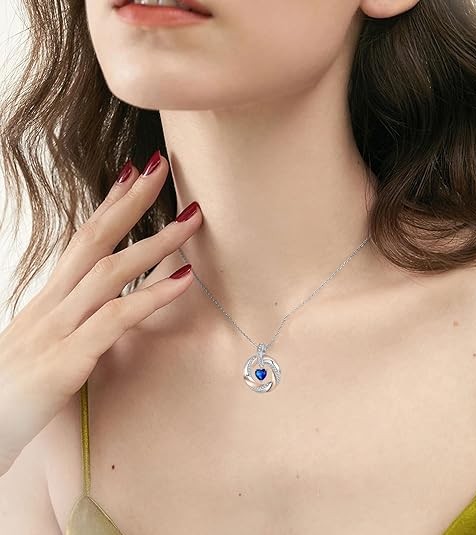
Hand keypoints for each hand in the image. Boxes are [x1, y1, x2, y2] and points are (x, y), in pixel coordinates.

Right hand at [0, 150, 201, 475]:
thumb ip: (71, 320)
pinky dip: (153, 295)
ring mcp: (59, 327)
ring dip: (156, 240)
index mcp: (49, 299)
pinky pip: (117, 318)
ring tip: (192, 217)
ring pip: (112, 270)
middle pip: (95, 237)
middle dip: (131, 200)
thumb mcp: (42, 344)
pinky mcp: (68, 358)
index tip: (132, 174)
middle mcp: (53, 303)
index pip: (82, 238)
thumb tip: (101, 305)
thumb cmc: (10, 390)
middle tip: (161, 165)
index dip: (108, 203)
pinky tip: (185, 277)